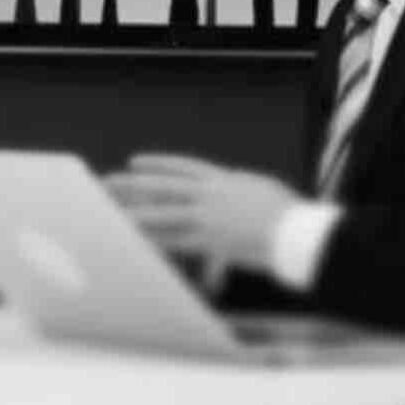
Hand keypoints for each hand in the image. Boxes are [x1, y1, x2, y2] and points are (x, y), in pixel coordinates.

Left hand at [106, 154, 300, 279]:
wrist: (296, 230)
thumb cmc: (287, 213)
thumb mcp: (261, 191)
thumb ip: (240, 190)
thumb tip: (235, 188)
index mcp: (224, 179)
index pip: (183, 168)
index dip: (158, 164)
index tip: (136, 162)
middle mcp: (211, 194)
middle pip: (164, 186)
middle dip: (134, 184)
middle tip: (108, 182)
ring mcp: (208, 216)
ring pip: (163, 212)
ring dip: (134, 212)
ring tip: (110, 212)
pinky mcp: (209, 240)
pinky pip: (174, 240)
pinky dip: (153, 241)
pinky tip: (136, 241)